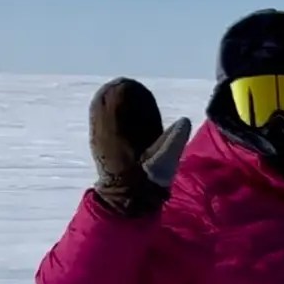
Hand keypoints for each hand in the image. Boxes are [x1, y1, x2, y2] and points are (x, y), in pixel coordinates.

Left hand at [89, 78, 190, 216]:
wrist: (127, 200)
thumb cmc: (147, 180)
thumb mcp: (164, 160)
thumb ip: (173, 140)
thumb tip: (184, 121)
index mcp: (118, 135)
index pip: (114, 105)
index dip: (122, 92)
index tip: (130, 84)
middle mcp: (104, 134)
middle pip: (104, 105)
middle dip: (114, 94)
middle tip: (125, 84)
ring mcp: (99, 139)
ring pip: (100, 113)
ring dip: (108, 102)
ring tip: (119, 92)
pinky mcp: (99, 145)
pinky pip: (99, 122)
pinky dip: (104, 112)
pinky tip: (112, 109)